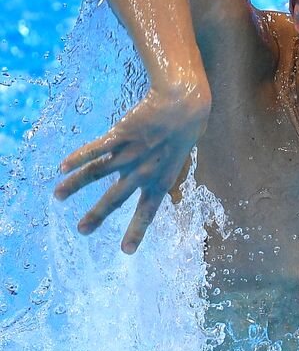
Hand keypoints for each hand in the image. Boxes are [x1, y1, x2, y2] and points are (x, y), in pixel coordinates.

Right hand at [54, 83, 210, 253]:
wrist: (184, 100)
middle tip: (81, 230)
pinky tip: (63, 166)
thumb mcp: (182, 157)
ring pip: (98, 173)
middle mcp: (144, 170)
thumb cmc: (188, 126)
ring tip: (58, 195)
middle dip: (98, 215)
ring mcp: (131, 152)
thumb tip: (172, 195)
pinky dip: (78, 158)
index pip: (147, 211)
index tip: (126, 250)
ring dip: (76, 185)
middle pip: (116, 198)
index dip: (137, 230)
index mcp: (161, 179)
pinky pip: (96, 149)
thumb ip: (171, 176)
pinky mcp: (121, 134)